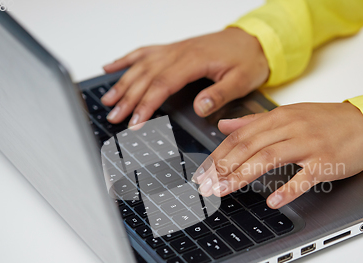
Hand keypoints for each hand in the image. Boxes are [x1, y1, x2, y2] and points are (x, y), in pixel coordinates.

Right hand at [101, 28, 268, 126]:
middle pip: (146, 76)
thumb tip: (199, 107)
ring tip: (108, 100)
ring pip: (141, 65)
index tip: (135, 121)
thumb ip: (219, 94)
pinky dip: (126, 60)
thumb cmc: (248, 59)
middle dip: (128, 98)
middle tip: (114, 116)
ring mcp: (174, 49)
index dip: (146, 104)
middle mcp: (179, 53)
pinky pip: (144, 52)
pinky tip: (111, 67)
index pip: (162, 85)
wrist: (254, 40)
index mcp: (194, 61)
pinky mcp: (173, 49)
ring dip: (122, 82)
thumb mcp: (241, 81)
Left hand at [196, 103, 362, 208]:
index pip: (241, 135)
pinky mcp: (326, 161)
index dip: (219, 153)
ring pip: (270, 158)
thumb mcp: (288, 114)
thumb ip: (254, 121)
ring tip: (225, 191)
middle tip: (206, 185)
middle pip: (250, 146)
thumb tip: (224, 125)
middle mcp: (291, 127)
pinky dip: (288, 190)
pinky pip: (304, 177)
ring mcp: (309, 144)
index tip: (203, 171)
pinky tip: (273, 202)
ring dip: (243, 175)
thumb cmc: (327, 121)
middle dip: (223, 167)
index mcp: (279, 116)